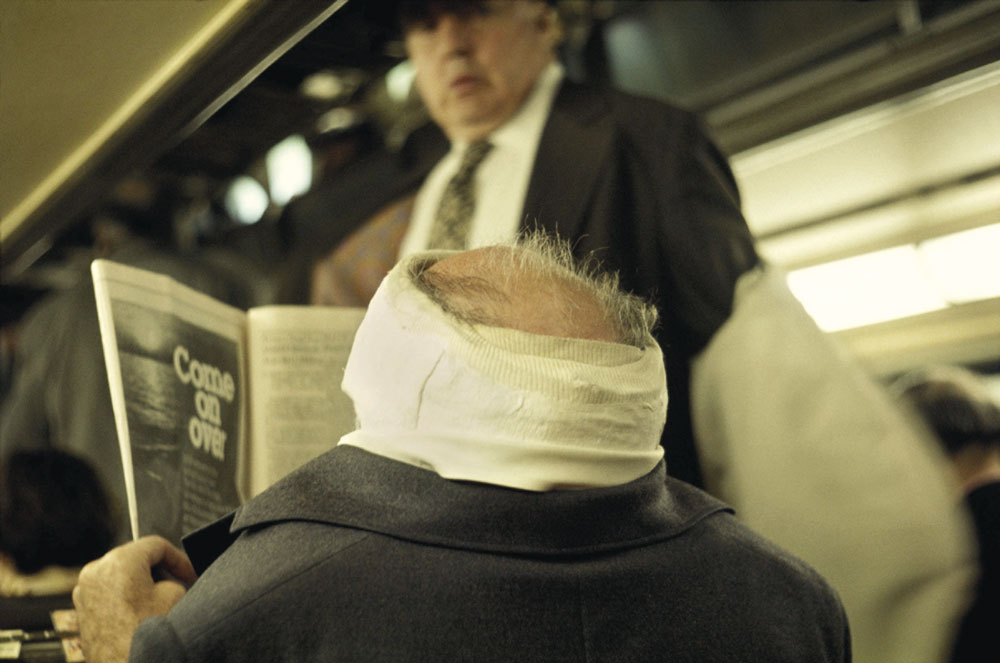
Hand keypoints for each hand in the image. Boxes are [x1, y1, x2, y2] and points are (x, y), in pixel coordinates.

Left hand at [73, 535, 196, 662]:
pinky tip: (141, 612)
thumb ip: (171, 577)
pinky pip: (108, 591)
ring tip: (159, 601)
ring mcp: (84, 591)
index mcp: (120, 561)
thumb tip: (165, 580)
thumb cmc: (145, 635)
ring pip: (121, 574)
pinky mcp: (82, 609)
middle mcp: (96, 571)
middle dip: (159, 570)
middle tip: (179, 584)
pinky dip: (125, 595)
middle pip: (136, 557)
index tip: (189, 572)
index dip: (179, 558)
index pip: (156, 545)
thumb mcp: (176, 595)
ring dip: (142, 582)